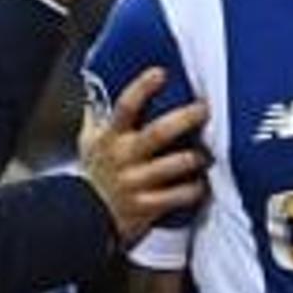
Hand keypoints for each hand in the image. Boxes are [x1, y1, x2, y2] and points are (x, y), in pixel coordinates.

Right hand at [77, 66, 210, 246]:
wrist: (83, 219)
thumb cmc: (94, 175)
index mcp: (110, 138)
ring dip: (196, 157)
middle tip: (204, 108)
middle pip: (158, 133)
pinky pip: (179, 196)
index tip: (161, 72)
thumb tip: (100, 86)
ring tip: (209, 152)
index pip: (125, 107)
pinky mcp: (147, 206)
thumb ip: (97, 115)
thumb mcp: (88, 142)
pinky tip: (203, 184)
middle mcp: (124, 158)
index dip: (142, 88)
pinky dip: (195, 189)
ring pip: (174, 165)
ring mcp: (136, 183)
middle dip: (184, 118)